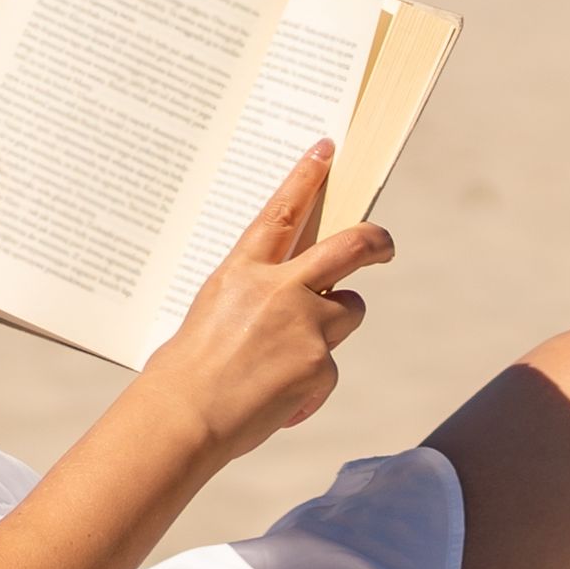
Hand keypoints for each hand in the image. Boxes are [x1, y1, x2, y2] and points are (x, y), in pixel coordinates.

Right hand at [131, 143, 378, 463]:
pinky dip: (310, 386)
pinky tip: (278, 401)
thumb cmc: (185, 371)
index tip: (326, 150)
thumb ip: (251, 299)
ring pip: (349, 310)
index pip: (282, 212)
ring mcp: (305, 325)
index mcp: (242, 272)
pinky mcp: (320, 362)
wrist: (184, 417)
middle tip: (384, 246)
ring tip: (294, 354)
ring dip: (334, 324)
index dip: (305, 177)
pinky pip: (329, 369)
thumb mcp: (211, 314)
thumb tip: (278, 306)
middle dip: (375, 243)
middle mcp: (279, 289)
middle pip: (348, 249)